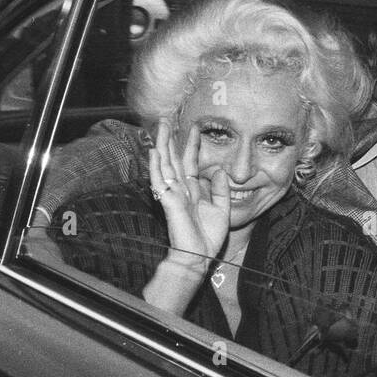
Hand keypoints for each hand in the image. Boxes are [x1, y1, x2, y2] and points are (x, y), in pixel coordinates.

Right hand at [149, 118, 230, 271]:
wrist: (200, 256)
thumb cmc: (208, 237)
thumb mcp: (222, 209)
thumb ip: (221, 190)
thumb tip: (221, 171)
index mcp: (193, 190)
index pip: (191, 162)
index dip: (192, 145)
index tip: (195, 127)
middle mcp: (181, 189)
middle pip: (174, 159)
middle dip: (171, 139)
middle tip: (166, 119)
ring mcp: (173, 195)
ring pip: (165, 165)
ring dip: (162, 146)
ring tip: (160, 128)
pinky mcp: (169, 203)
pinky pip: (161, 182)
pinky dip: (156, 167)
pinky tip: (154, 152)